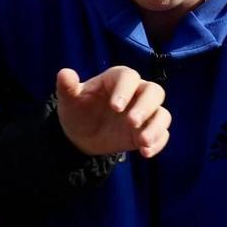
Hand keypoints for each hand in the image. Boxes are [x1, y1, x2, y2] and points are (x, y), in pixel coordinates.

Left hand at [54, 66, 169, 158]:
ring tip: (142, 142)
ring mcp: (145, 113)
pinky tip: (145, 152)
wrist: (82, 135)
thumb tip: (64, 73)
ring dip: (155, 127)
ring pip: (162, 114)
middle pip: (154, 92)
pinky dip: (157, 142)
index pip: (129, 77)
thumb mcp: (69, 100)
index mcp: (117, 80)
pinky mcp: (149, 130)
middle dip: (146, 107)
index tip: (114, 107)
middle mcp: (136, 93)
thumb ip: (67, 87)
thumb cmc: (78, 110)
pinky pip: (162, 134)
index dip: (125, 90)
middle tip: (131, 122)